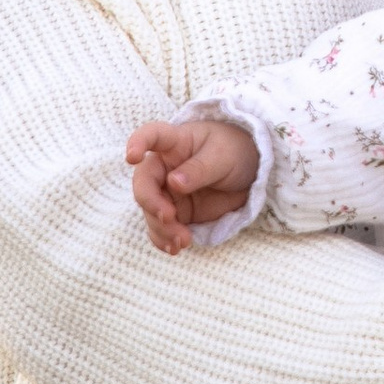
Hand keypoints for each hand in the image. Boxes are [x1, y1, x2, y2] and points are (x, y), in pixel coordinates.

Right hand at [127, 114, 259, 252]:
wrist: (251, 172)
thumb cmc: (234, 152)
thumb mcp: (223, 156)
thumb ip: (199, 169)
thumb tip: (173, 183)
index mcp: (175, 143)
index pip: (151, 135)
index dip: (137, 143)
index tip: (132, 156)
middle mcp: (164, 168)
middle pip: (144, 183)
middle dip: (151, 203)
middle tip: (169, 217)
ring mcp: (167, 192)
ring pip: (151, 211)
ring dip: (162, 228)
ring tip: (184, 240)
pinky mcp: (176, 213)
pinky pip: (161, 228)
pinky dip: (165, 239)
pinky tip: (175, 248)